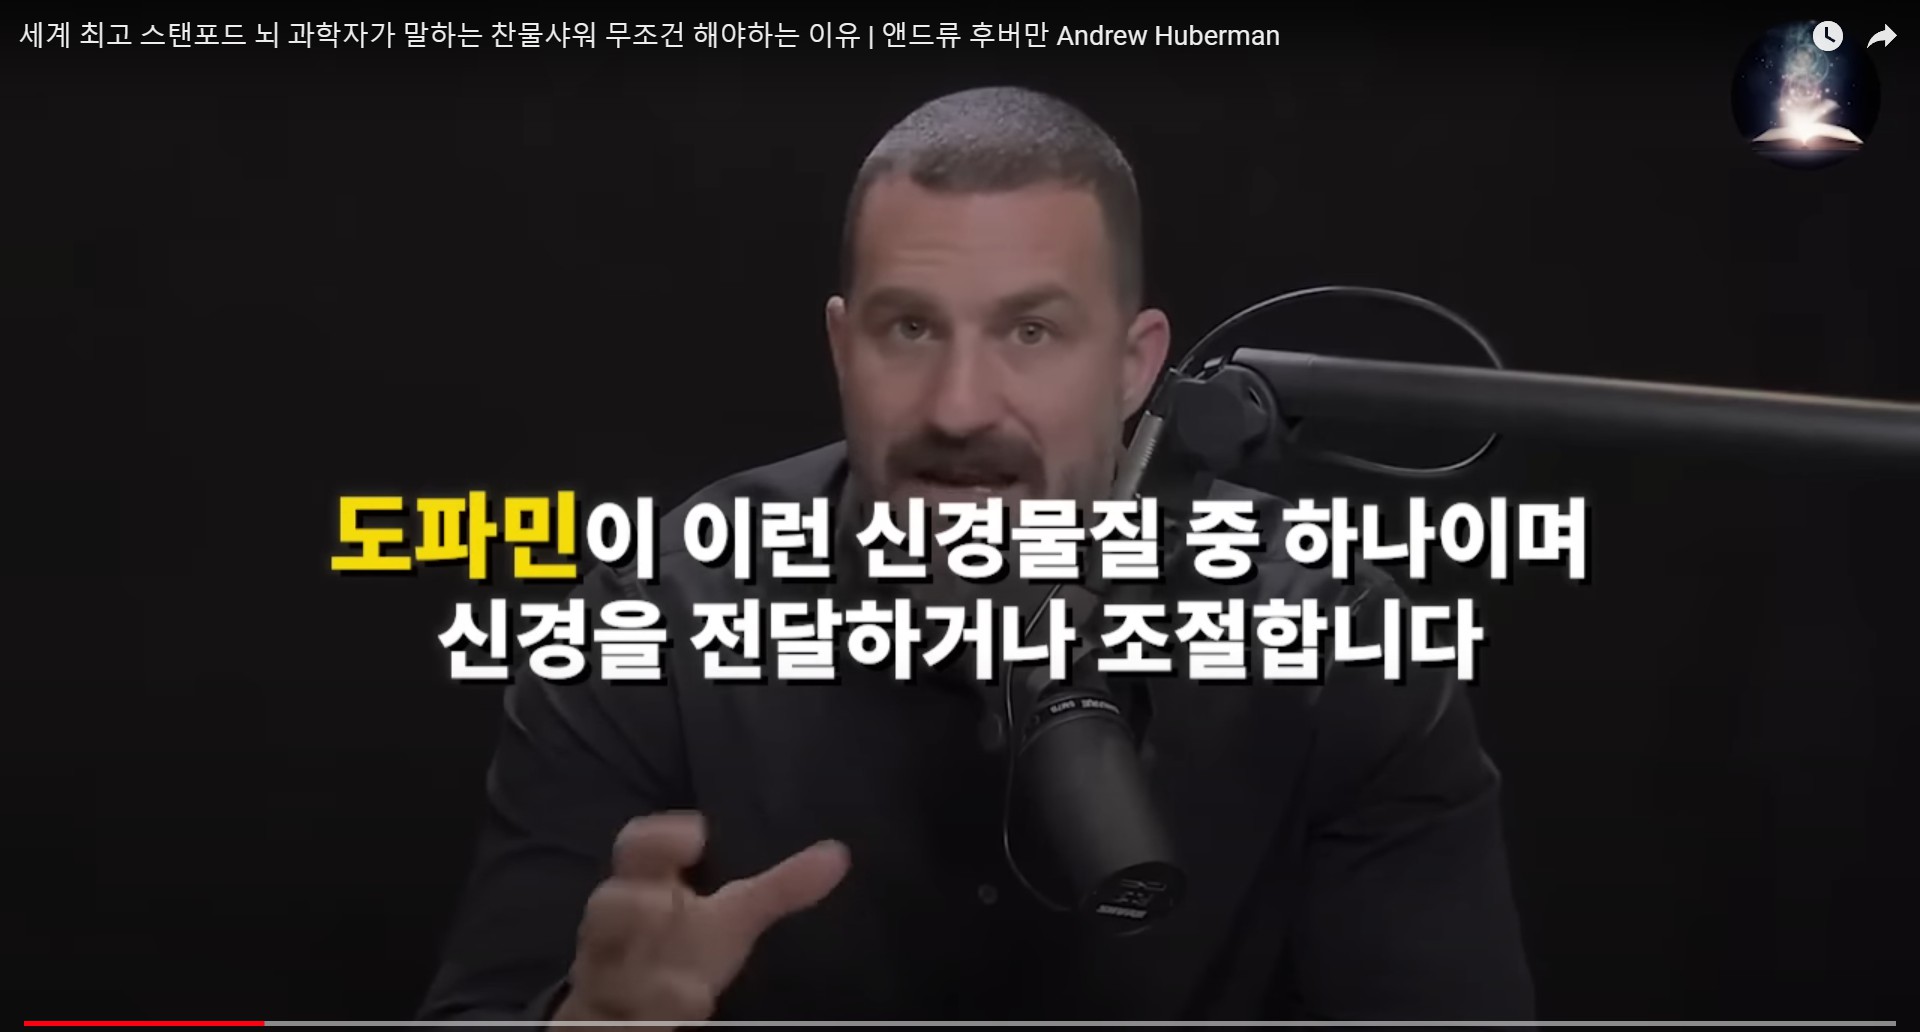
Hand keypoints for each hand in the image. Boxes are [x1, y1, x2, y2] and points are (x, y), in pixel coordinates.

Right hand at [552, 812, 849, 1027]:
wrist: (626, 998)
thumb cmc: (682, 944)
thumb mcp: (734, 917)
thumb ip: (779, 889)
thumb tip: (838, 856)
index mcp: (644, 889)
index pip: (639, 851)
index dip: (659, 839)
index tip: (697, 833)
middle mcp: (615, 932)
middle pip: (607, 910)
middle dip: (633, 906)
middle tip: (666, 904)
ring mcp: (604, 978)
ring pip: (607, 976)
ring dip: (648, 983)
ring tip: (692, 991)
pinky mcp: (600, 1020)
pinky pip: (607, 1024)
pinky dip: (636, 1025)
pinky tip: (676, 1020)